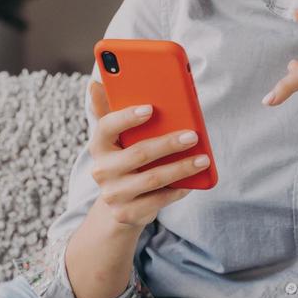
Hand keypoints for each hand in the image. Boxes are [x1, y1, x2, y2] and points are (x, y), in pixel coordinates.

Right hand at [87, 80, 208, 228]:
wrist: (119, 204)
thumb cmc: (125, 160)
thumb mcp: (117, 138)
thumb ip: (110, 111)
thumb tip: (95, 83)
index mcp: (99, 145)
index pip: (107, 126)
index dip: (127, 117)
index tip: (150, 108)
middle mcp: (101, 170)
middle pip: (138, 154)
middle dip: (168, 143)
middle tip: (192, 136)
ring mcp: (113, 194)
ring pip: (152, 179)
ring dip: (181, 168)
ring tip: (203, 159)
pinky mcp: (127, 214)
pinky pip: (158, 200)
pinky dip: (177, 190)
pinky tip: (192, 183)